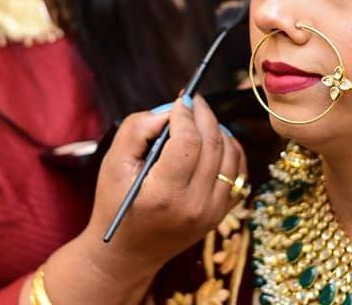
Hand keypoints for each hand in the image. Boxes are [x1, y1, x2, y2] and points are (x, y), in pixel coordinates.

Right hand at [83, 95, 247, 278]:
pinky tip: (213, 141)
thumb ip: (137, 129)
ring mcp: (212, 213)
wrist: (128, 252)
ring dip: (218, 130)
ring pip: (231, 156)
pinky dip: (230, 150)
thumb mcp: (113, 163)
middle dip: (204, 115)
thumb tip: (170, 111)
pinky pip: (238, 173)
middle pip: (213, 145)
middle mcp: (194, 206)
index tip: (180, 99)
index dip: (186, 114)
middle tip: (193, 100)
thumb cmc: (115, 203)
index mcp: (164, 195)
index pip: (188, 142)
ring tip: (200, 120)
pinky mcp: (221, 214)